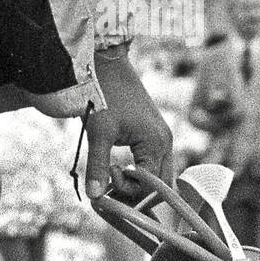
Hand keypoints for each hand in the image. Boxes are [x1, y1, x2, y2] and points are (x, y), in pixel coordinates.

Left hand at [85, 48, 173, 200]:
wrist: (106, 64)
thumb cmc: (103, 94)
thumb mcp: (99, 132)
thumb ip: (98, 166)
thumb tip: (94, 196)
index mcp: (156, 143)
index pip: (152, 186)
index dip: (129, 191)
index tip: (108, 177)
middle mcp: (165, 142)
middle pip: (161, 185)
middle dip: (137, 193)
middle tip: (109, 187)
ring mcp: (161, 137)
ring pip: (158, 175)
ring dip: (138, 184)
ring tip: (112, 178)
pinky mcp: (153, 133)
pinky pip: (152, 163)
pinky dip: (139, 172)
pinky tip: (117, 169)